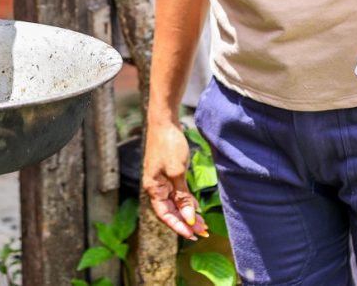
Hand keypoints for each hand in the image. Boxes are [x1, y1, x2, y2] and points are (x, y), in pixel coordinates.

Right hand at [141, 120, 209, 240]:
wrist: (164, 121)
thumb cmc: (168, 144)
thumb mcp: (178, 172)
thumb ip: (183, 197)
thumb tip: (189, 218)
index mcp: (153, 188)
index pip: (165, 214)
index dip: (178, 226)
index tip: (192, 235)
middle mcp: (156, 187)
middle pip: (170, 211)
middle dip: (186, 222)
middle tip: (203, 232)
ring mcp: (161, 180)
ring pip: (175, 203)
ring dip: (188, 214)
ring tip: (203, 224)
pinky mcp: (168, 173)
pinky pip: (177, 193)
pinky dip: (186, 202)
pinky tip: (196, 208)